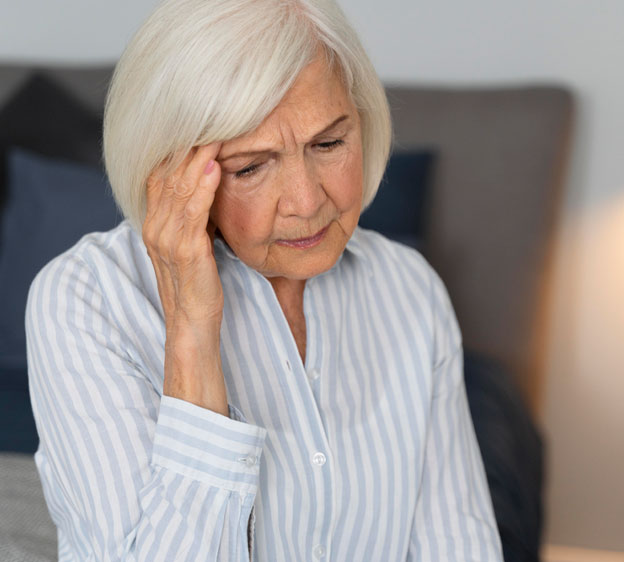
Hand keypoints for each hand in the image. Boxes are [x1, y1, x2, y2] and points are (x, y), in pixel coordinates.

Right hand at [142, 143, 228, 414]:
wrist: (194, 324)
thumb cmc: (200, 282)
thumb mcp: (195, 242)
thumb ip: (197, 214)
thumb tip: (213, 181)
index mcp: (158, 220)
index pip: (163, 171)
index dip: (179, 144)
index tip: (201, 117)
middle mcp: (156, 225)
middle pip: (168, 172)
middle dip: (189, 141)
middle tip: (210, 109)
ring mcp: (167, 238)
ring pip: (178, 187)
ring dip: (195, 156)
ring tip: (214, 127)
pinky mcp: (185, 253)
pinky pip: (192, 214)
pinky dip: (202, 188)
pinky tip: (213, 166)